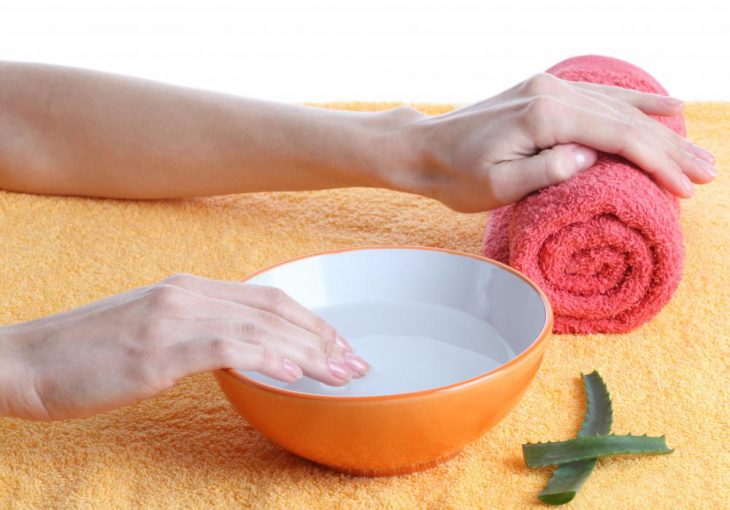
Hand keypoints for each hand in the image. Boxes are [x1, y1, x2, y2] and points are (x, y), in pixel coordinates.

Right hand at [0, 274, 368, 420]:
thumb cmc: (86, 354)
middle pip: (275, 309)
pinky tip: (294, 374)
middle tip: (357, 362)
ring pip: (260, 326)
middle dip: (323, 336)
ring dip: (309, 351)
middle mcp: (187, 294)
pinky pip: (225, 347)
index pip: (268, 298)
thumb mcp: (150, 331)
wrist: (23, 360)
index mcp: (189, 289)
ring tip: (342, 373)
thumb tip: (240, 348)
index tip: (339, 344)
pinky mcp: (157, 349)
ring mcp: (172, 318)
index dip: (311, 320)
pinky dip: (266, 357)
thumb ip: (197, 331)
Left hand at [379, 73, 716, 211]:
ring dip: (659, 128)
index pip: (617, 138)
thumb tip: (590, 157)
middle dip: (669, 149)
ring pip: (617, 106)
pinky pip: (599, 97)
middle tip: (707, 174)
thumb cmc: (455, 176)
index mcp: (545, 116)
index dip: (655, 163)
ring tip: (694, 148)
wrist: (424, 149)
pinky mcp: (542, 93)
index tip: (683, 189)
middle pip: (625, 119)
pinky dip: (633, 105)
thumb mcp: (496, 187)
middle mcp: (552, 93)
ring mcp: (548, 88)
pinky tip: (661, 107)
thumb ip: (546, 171)